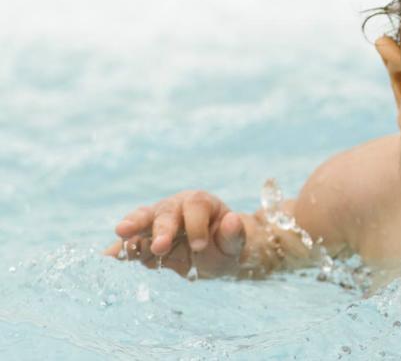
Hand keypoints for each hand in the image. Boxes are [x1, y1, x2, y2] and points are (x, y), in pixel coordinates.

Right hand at [105, 190, 247, 277]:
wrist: (213, 254)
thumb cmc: (224, 244)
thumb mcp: (234, 242)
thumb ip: (234, 233)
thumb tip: (233, 220)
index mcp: (200, 203)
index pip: (196, 206)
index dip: (197, 224)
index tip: (200, 246)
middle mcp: (175, 207)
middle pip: (165, 212)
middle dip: (162, 228)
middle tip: (159, 246)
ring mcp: (155, 222)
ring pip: (142, 219)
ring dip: (133, 227)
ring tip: (123, 234)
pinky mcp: (142, 239)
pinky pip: (128, 242)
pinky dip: (118, 250)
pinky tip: (106, 257)